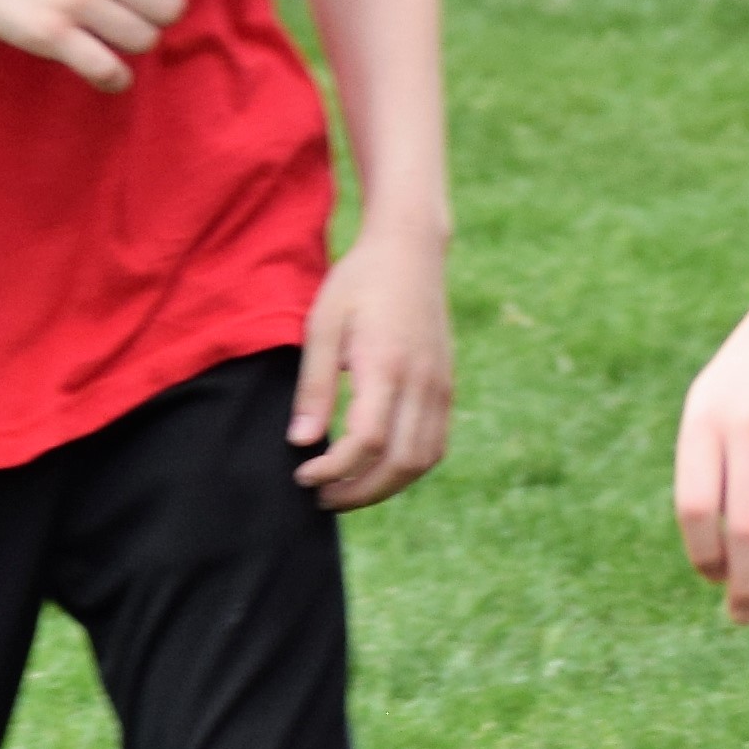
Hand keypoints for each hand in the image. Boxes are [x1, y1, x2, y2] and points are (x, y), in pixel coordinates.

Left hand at [293, 227, 455, 505]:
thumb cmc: (359, 283)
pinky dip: (408, 468)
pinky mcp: (447, 387)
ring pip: (423, 461)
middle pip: (400, 463)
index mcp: (387, 365)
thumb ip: (313, 386)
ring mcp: (440, 387)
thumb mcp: (323, 325)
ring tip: (347, 489)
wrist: (411, 251)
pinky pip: (435, 444)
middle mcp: (422, 382)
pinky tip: (377, 466)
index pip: (367, 441)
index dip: (334, 469)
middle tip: (322, 497)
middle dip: (359, 492)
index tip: (303, 475)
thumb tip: (302, 441)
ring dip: (386, 486)